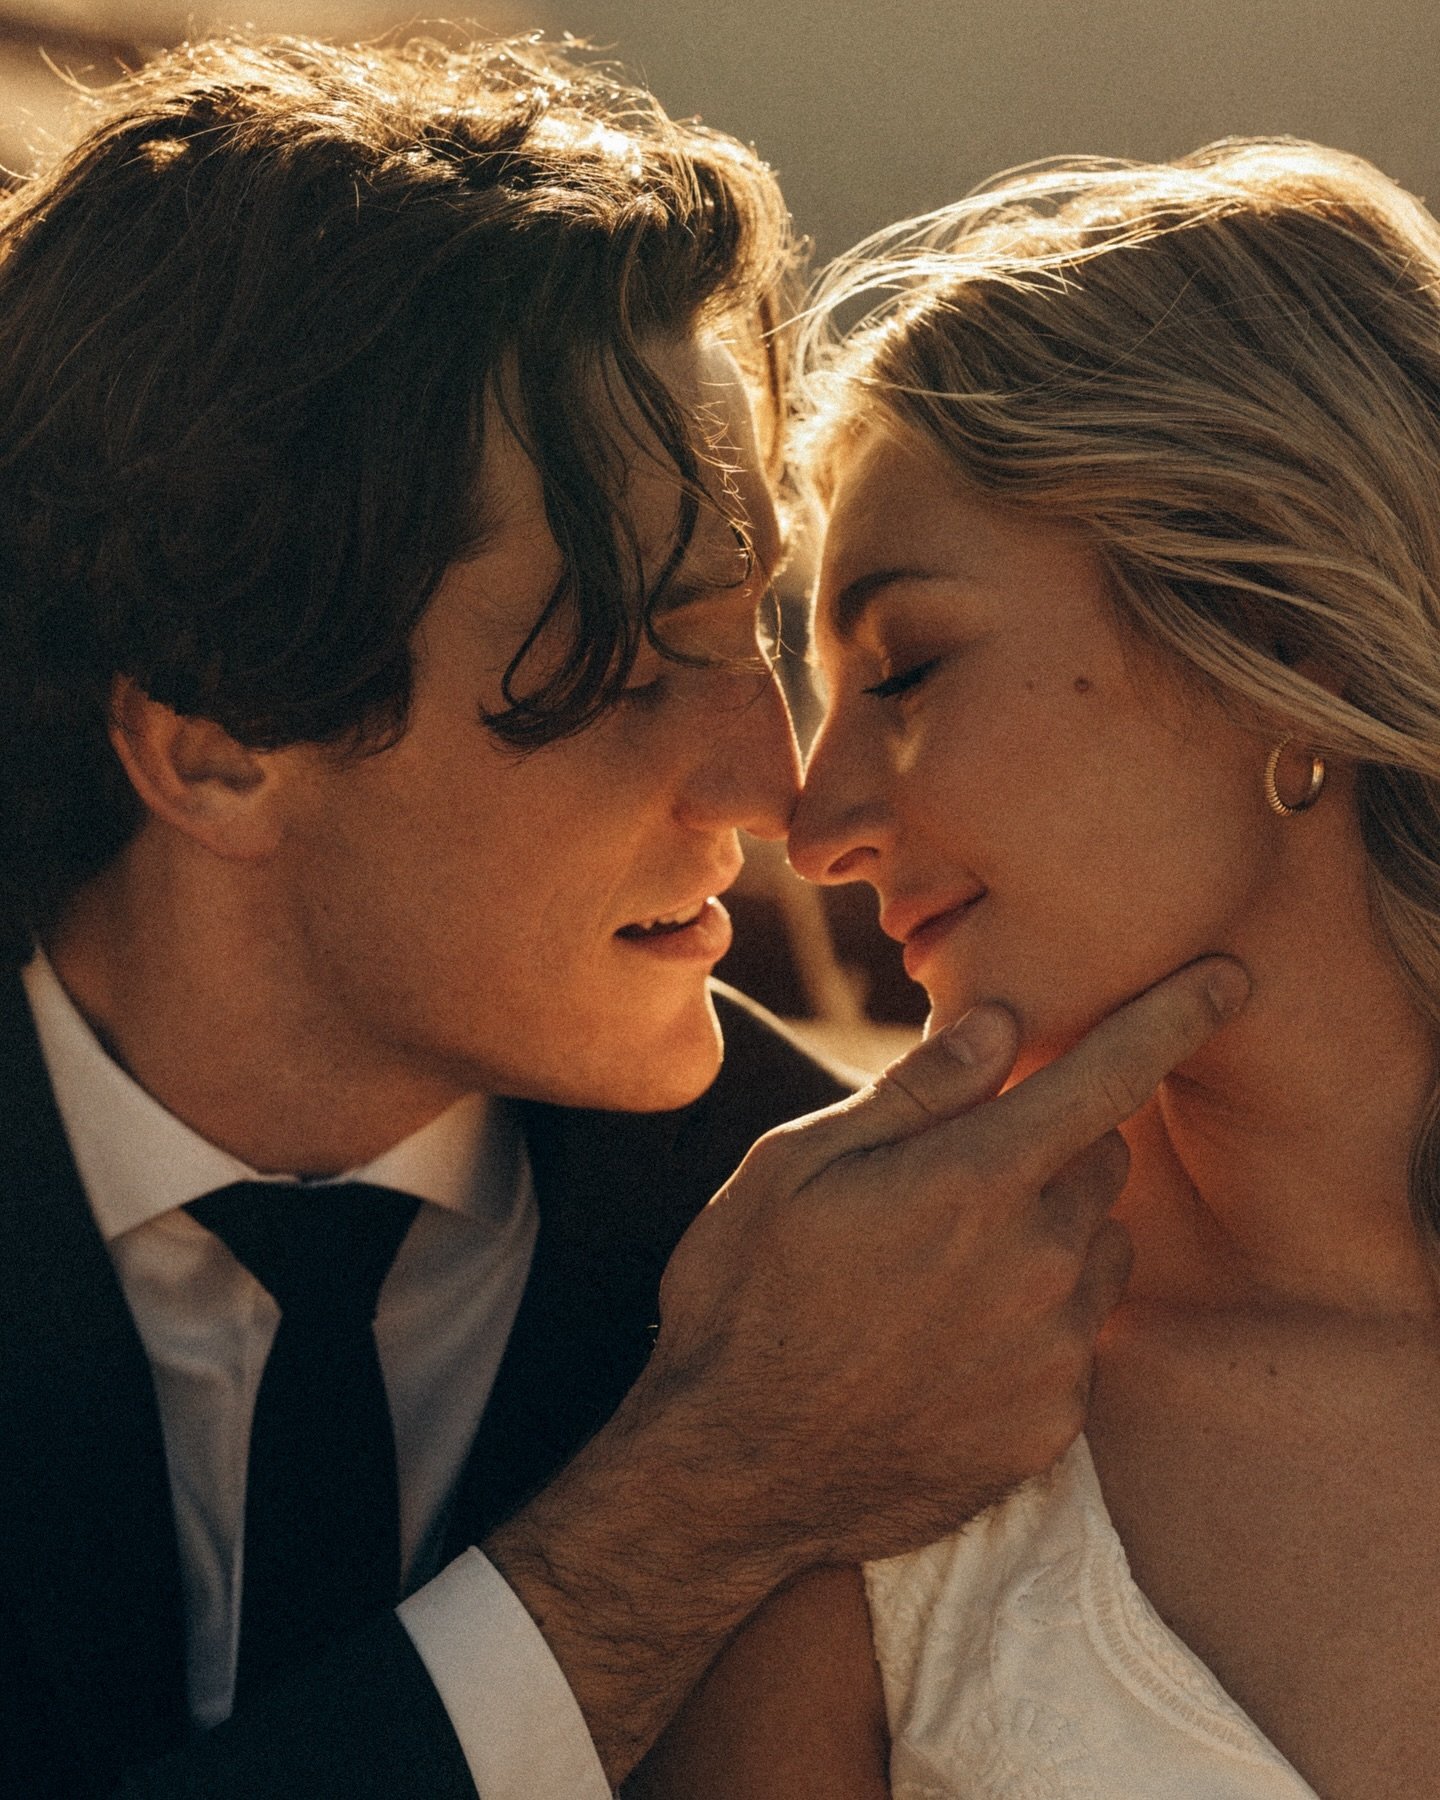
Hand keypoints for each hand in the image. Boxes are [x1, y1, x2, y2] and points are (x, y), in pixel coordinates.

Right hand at [487, 954, 1247, 1781]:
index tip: (1230, 977)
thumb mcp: (793, 1165)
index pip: (1110, 1075)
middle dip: (1056, 1143)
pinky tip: (951, 1345)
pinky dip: (1040, 1322)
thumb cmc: (746, 1296)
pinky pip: (1080, 1341)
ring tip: (948, 1268)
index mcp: (975, 1179)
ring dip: (1055, 1234)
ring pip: (1101, 1250)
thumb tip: (999, 1024)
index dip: (1176, 1015)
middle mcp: (1038, 1261)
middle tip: (963, 1173)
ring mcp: (1054, 1352)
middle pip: (1105, 1161)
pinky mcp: (1053, 1425)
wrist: (731, 1473)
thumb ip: (913, 1092)